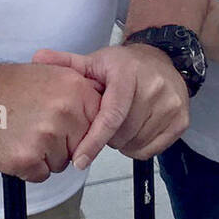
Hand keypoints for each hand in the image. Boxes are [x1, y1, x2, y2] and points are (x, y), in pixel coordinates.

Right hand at [0, 62, 101, 182]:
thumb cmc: (2, 86)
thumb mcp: (48, 74)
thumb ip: (75, 93)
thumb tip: (93, 115)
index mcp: (75, 87)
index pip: (97, 122)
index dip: (79, 128)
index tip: (65, 126)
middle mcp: (65, 110)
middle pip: (80, 146)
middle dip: (62, 144)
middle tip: (36, 128)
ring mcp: (46, 135)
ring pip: (61, 163)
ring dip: (43, 156)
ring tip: (21, 134)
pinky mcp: (26, 158)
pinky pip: (41, 175)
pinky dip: (27, 168)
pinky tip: (12, 146)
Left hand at [32, 43, 187, 166]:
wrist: (163, 58)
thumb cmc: (124, 65)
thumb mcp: (96, 61)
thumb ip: (67, 63)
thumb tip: (36, 58)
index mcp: (127, 74)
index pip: (111, 115)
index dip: (94, 140)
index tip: (79, 160)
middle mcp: (153, 88)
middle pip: (122, 134)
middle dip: (108, 137)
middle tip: (106, 123)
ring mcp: (171, 104)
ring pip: (136, 143)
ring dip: (123, 143)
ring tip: (121, 124)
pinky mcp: (181, 119)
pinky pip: (152, 149)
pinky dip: (138, 147)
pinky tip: (135, 130)